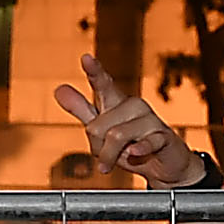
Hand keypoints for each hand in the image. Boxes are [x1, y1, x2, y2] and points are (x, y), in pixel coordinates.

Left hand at [56, 52, 201, 186]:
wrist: (165, 166)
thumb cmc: (131, 145)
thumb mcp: (102, 128)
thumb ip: (81, 109)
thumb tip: (58, 88)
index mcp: (117, 103)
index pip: (103, 85)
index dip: (94, 72)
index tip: (85, 58)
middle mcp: (134, 106)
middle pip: (97, 127)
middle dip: (97, 147)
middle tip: (111, 152)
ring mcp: (150, 120)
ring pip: (115, 136)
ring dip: (112, 156)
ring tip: (125, 157)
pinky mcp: (164, 137)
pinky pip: (145, 143)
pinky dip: (137, 151)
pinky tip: (135, 153)